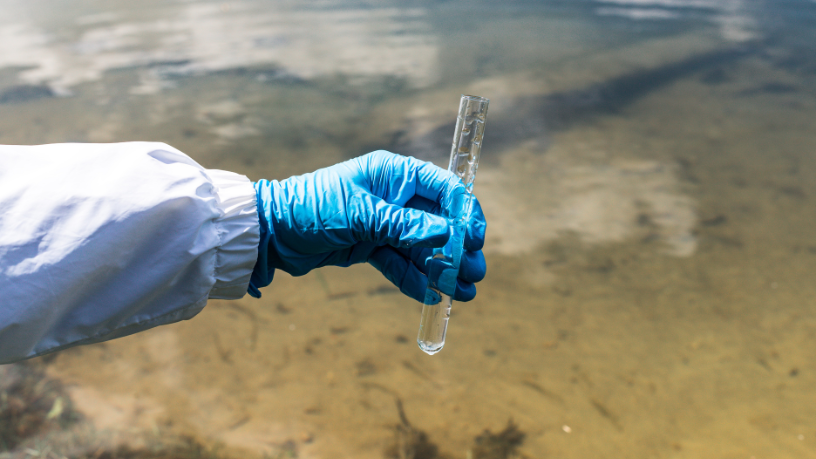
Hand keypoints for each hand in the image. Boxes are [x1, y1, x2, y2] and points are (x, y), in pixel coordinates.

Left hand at [248, 150, 485, 302]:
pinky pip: (401, 263)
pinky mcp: (371, 247)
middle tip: (475, 274)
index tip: (475, 239)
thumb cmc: (312, 208)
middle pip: (439, 222)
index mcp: (393, 174)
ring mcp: (384, 223)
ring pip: (422, 247)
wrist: (271, 233)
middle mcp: (394, 196)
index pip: (443, 188)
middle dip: (459, 249)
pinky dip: (415, 279)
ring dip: (443, 270)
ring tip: (463, 295)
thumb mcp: (361, 215)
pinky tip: (433, 296)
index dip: (464, 212)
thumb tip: (448, 235)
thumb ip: (404, 226)